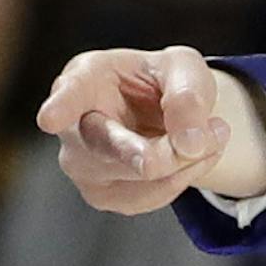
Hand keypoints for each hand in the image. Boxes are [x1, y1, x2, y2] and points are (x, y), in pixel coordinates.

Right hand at [36, 46, 231, 214]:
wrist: (169, 113)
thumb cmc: (166, 80)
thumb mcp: (186, 69)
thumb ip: (188, 96)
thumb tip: (190, 143)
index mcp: (85, 78)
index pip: (70, 94)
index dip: (61, 106)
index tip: (50, 119)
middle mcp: (72, 125)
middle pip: (108, 146)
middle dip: (143, 152)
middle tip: (183, 151)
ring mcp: (82, 165)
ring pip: (139, 176)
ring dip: (187, 161)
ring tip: (215, 132)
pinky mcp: (103, 195)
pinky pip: (151, 196)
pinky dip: (185, 177)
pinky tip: (196, 156)